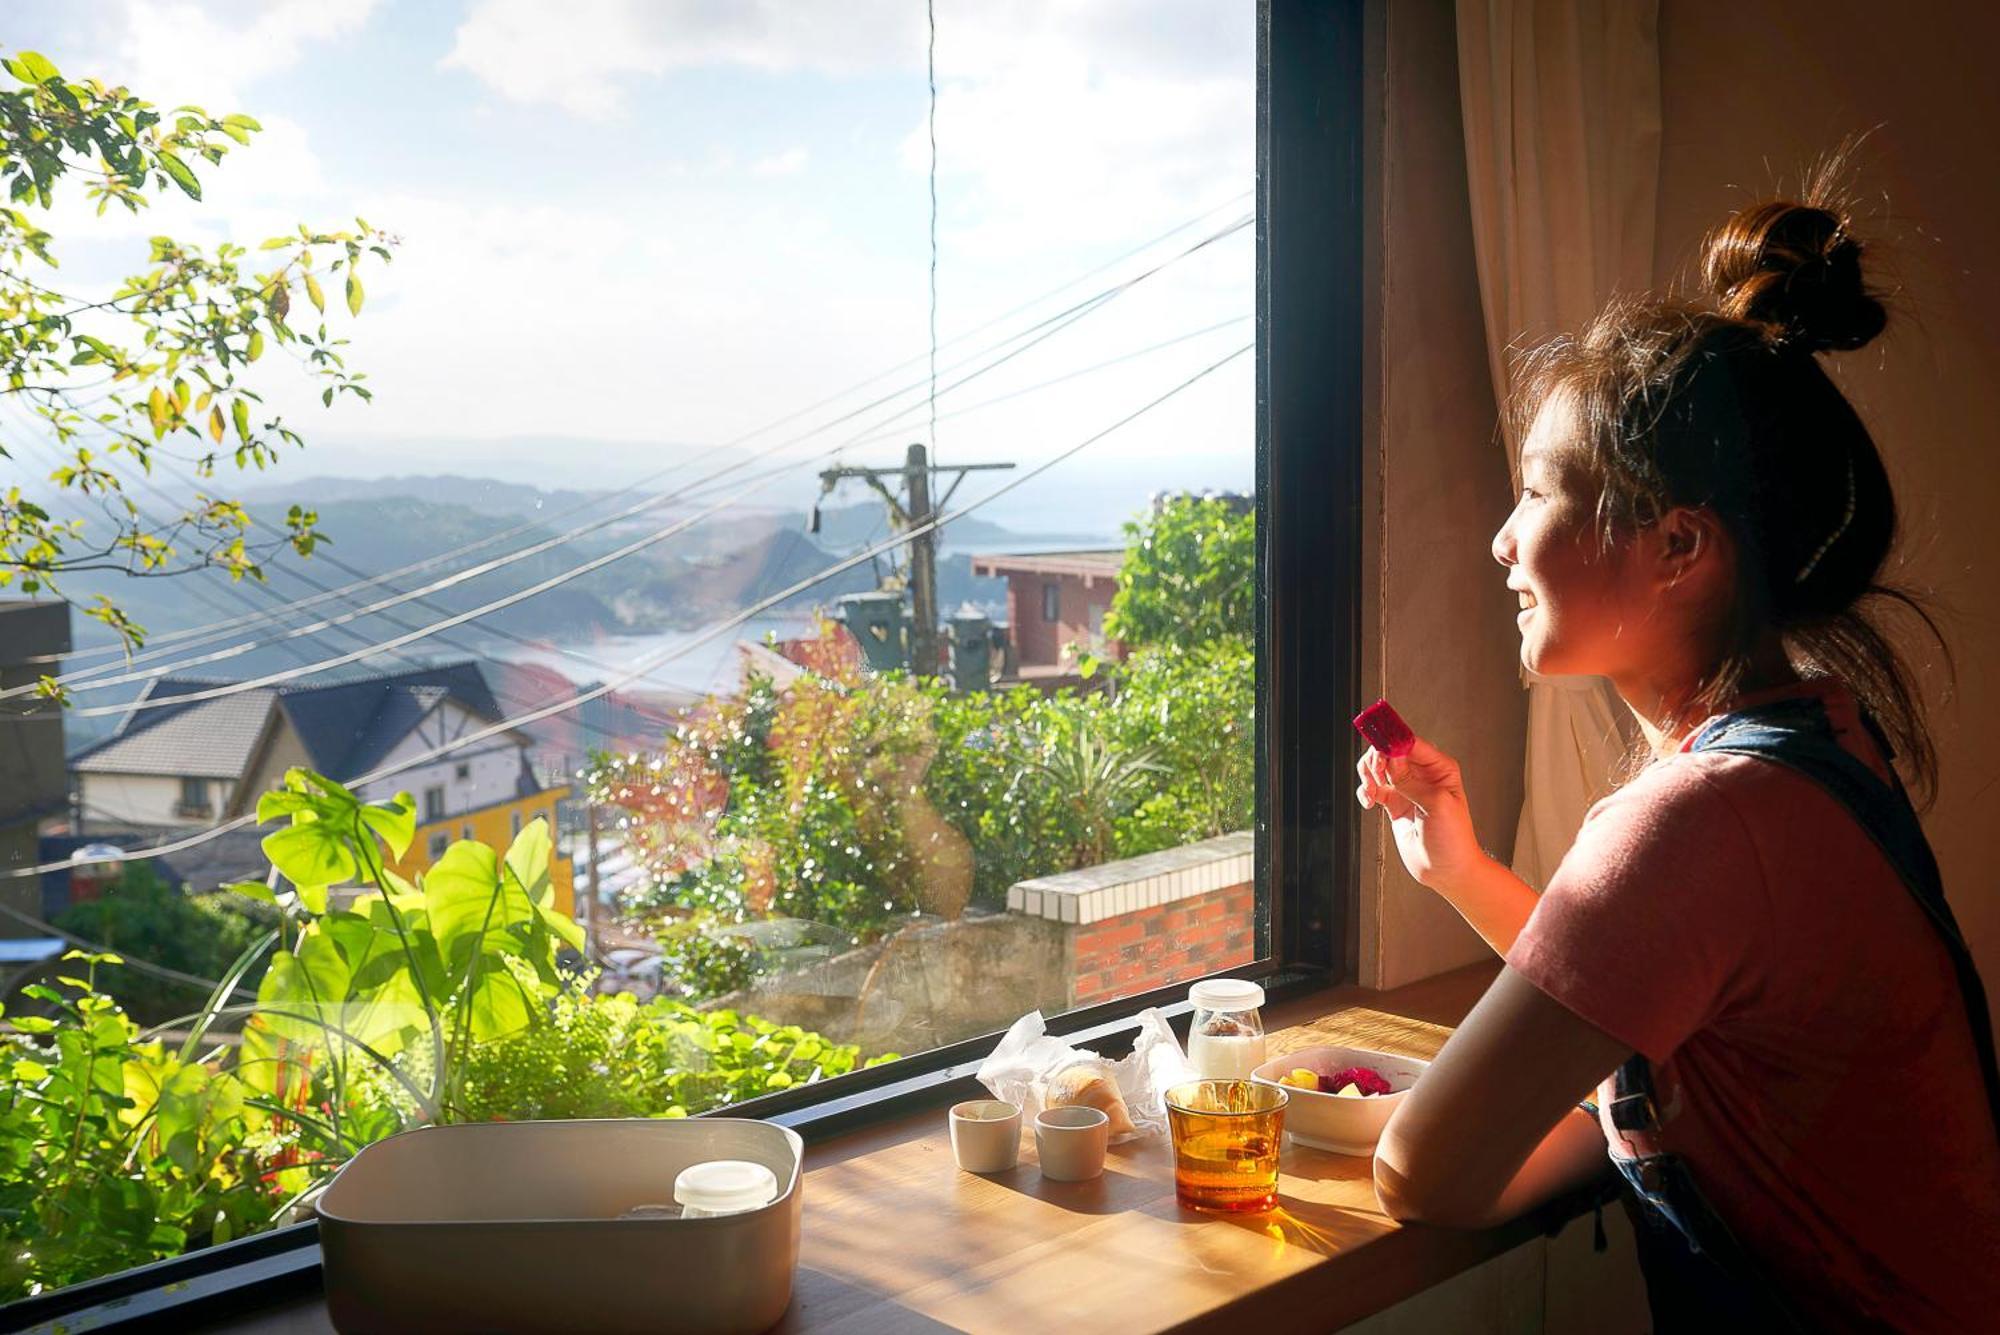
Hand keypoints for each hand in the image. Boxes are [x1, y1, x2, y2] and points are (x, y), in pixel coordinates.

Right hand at [1355, 736, 1487, 891]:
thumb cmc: (1454, 839)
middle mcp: (1422, 775)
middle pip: (1390, 751)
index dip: (1392, 740)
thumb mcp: (1437, 804)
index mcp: (1439, 768)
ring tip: (1371, 791)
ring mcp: (1407, 789)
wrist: (1447, 870)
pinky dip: (1366, 792)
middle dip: (1377, 760)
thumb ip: (1411, 781)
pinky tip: (1369, 802)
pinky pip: (1373, 788)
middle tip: (1374, 774)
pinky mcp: (1394, 803)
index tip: (1377, 742)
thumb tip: (1390, 759)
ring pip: (1378, 768)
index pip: (1410, 743)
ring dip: (1368, 776)